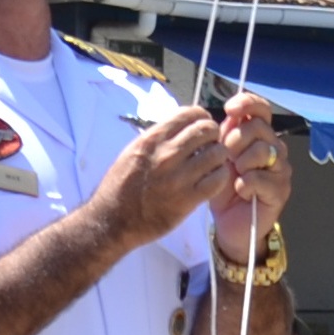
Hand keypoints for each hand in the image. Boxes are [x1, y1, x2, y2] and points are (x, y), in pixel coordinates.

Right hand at [91, 105, 242, 251]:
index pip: (189, 113)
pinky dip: (221, 176)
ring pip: (217, 153)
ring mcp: (178, 178)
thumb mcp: (134, 150)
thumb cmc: (121, 185)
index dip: (201, 116)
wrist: (112, 220)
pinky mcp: (187, 200)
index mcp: (152, 139)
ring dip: (219, 155)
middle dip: (213, 134)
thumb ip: (158, 137)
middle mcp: (166, 154)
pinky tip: (214, 179)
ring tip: (213, 162)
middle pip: (207, 130)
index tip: (202, 124)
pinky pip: (218, 180)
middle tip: (210, 144)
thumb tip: (182, 126)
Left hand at [208, 93, 292, 262]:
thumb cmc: (224, 187)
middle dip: (236, 139)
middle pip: (259, 127)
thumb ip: (225, 135)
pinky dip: (245, 183)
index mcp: (259, 135)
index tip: (229, 109)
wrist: (230, 223)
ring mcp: (281, 169)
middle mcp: (275, 147)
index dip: (247, 103)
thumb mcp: (219, 157)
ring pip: (263, 150)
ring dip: (242, 162)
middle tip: (227, 157)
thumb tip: (227, 115)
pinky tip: (240, 190)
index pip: (262, 109)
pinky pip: (260, 178)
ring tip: (236, 174)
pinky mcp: (280, 190)